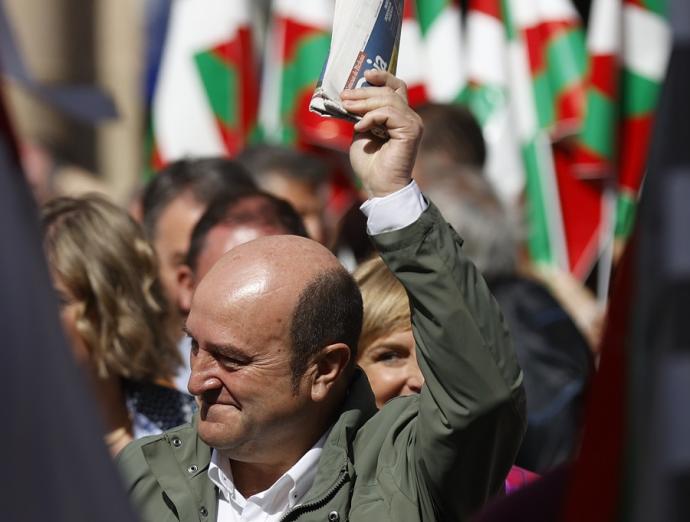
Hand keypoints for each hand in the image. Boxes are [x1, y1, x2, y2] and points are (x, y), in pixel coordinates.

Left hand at [342, 70, 422, 197]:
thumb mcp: (361, 131)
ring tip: (347, 108)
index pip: (396, 87)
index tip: (366, 74)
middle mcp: (410, 117)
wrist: (379, 185)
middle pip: (389, 91)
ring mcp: (412, 123)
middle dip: (363, 91)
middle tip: (344, 95)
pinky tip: (359, 128)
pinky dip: (370, 118)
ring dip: (364, 103)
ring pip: (388, 100)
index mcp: (400, 116)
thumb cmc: (370, 163)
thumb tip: (350, 97)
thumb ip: (361, 114)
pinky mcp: (411, 130)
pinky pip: (388, 113)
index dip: (383, 77)